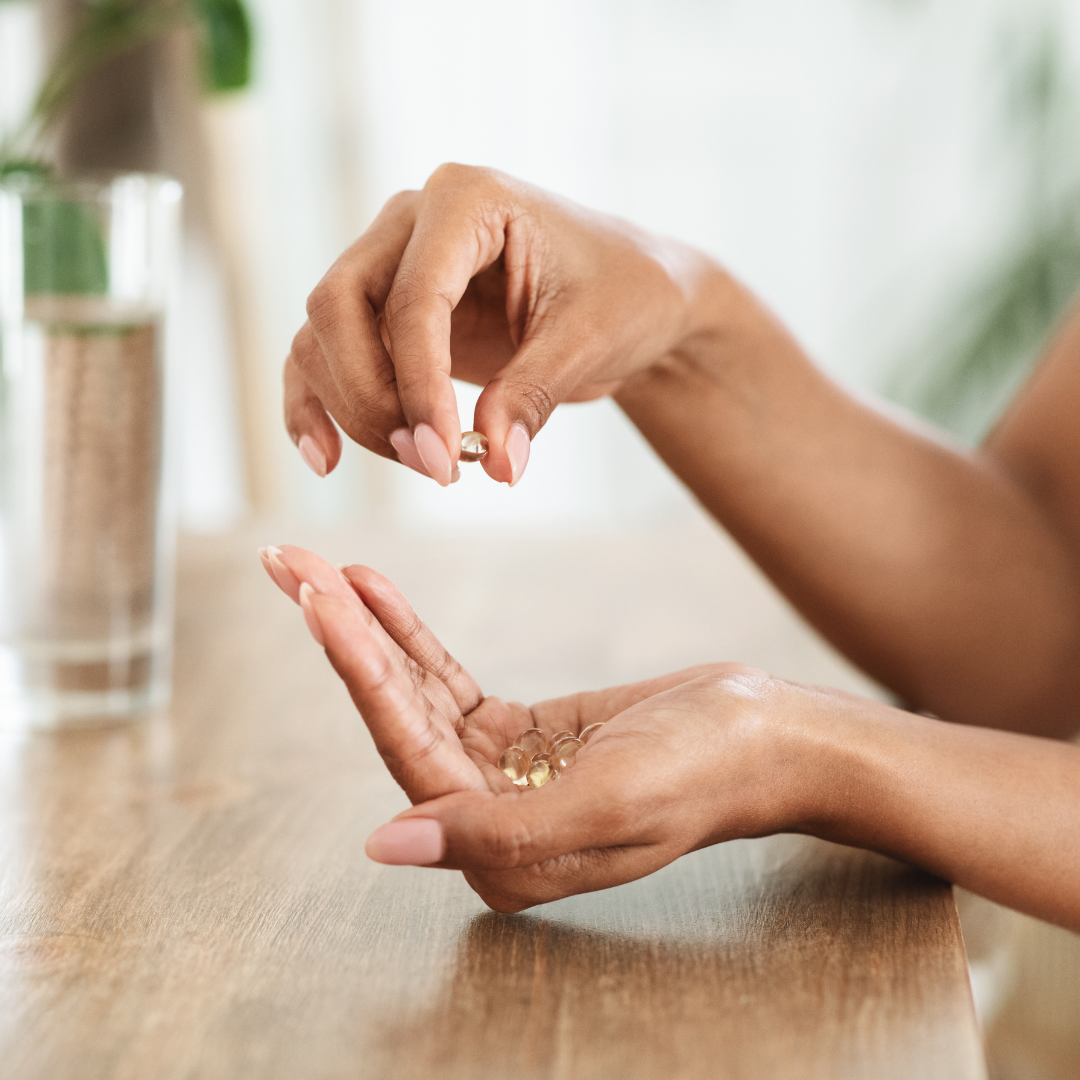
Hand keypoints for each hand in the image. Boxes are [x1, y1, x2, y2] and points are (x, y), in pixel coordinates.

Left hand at [260, 544, 804, 911]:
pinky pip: (448, 680)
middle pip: (394, 716)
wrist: (764, 738)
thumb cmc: (702, 772)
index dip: (357, 670)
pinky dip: (410, 635)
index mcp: (499, 854)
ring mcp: (500, 775)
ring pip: (413, 693)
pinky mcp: (519, 734)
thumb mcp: (607, 801)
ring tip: (319, 565)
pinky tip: (375, 593)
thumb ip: (496, 833)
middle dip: (341, 638)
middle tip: (289, 565)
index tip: (314, 598)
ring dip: (366, 629)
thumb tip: (384, 844)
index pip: (406, 749)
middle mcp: (486, 821)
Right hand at [283, 165, 719, 485]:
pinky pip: (325, 354)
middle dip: (374, 398)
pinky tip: (324, 459)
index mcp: (468, 200)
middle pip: (339, 307)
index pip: (414, 297)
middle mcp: (412, 221)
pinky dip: (318, 405)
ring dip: (357, 411)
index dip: (419, 385)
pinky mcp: (386, 312)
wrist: (634, 296)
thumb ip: (534, 396)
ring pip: (324, 335)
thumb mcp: (591, 340)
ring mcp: (390, 263)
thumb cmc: (624, 295)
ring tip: (425, 465)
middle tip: (432, 465)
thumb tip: (497, 466)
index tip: (443, 455)